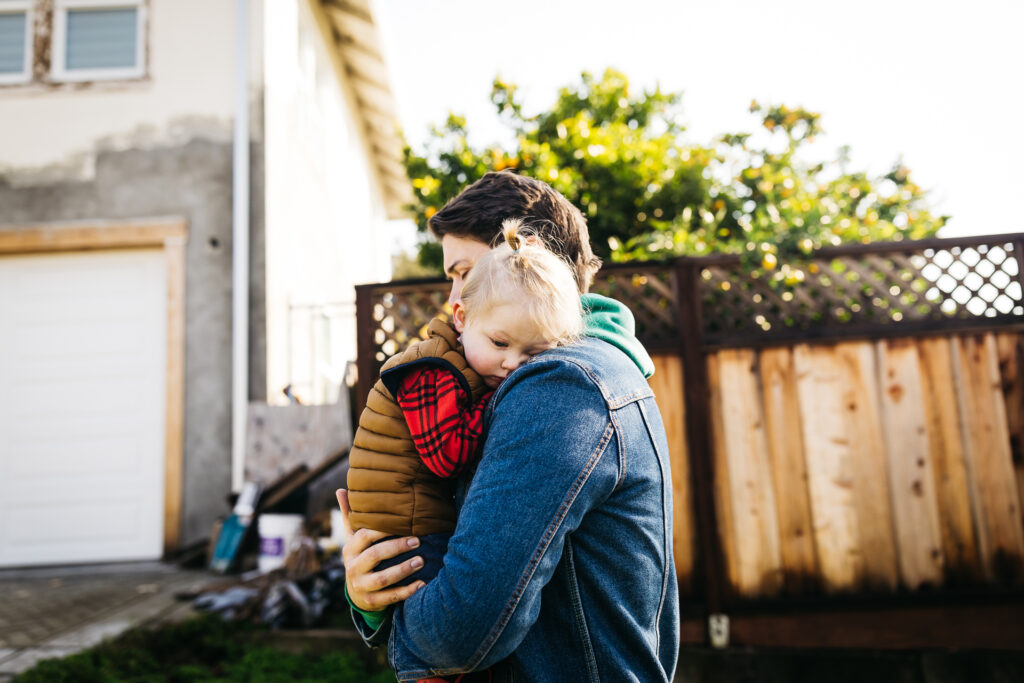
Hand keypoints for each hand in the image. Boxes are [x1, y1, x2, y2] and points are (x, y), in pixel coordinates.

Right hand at [335, 489, 425, 611]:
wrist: (356, 591)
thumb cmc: (360, 556)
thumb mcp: (353, 538)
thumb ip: (350, 515)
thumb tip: (340, 489)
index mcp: (350, 550)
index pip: (363, 536)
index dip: (381, 529)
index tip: (402, 522)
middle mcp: (352, 568)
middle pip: (374, 556)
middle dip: (396, 547)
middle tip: (417, 540)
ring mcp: (361, 586)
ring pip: (382, 579)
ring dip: (403, 570)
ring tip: (422, 561)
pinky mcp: (371, 602)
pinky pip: (390, 597)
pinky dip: (407, 591)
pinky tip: (422, 584)